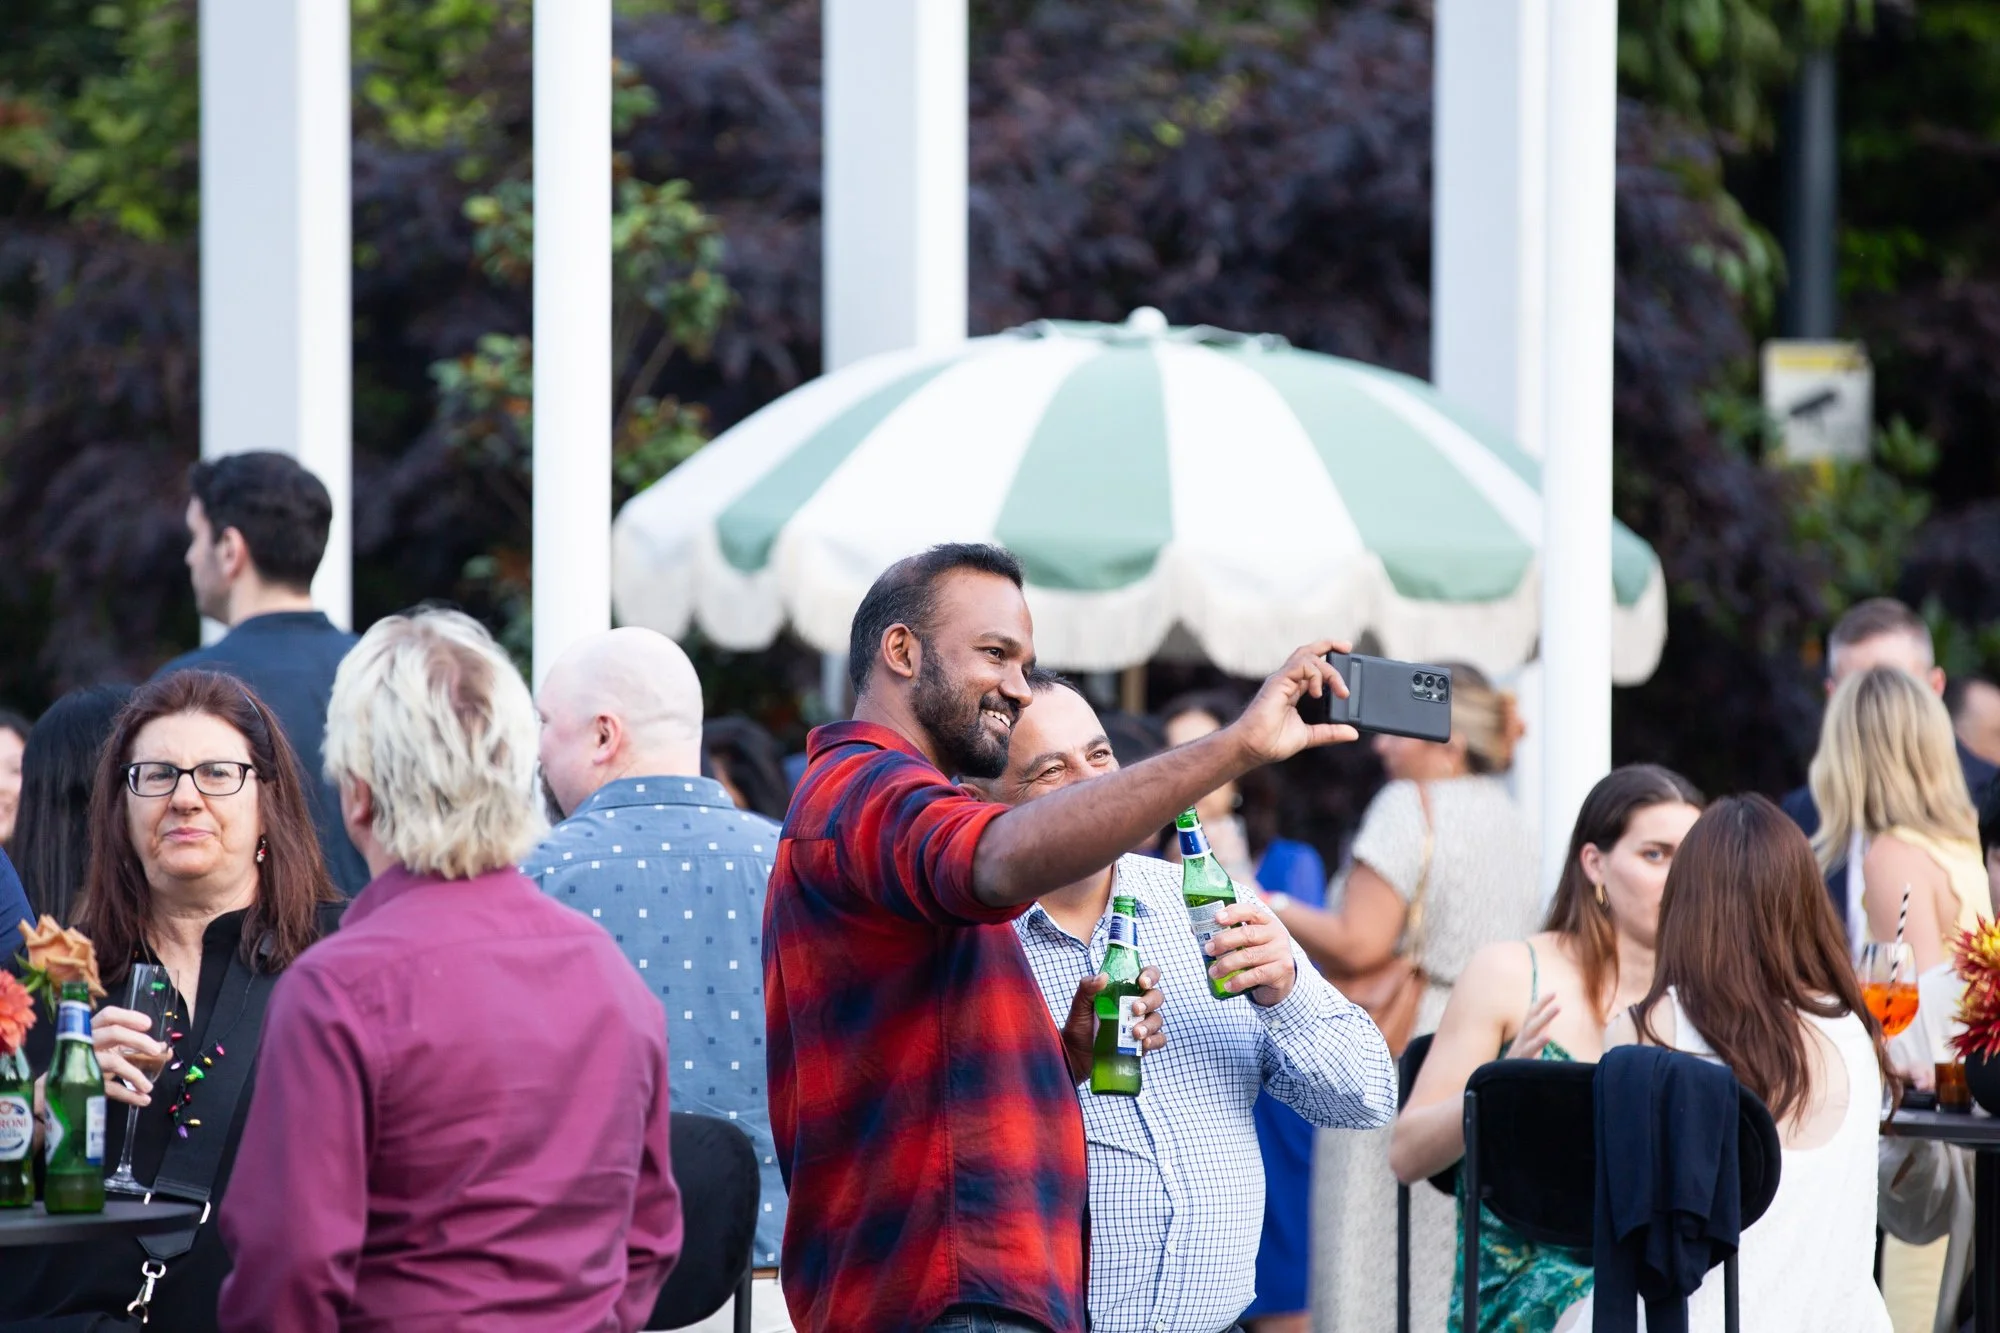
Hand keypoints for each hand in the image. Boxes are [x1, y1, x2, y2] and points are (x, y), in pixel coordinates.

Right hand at [92, 1006, 168, 1107]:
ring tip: (149, 1087)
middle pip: (113, 1033)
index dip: (128, 1016)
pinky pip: (109, 1088)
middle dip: (138, 1040)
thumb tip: (164, 1050)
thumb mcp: (113, 1052)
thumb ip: (136, 1049)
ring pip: (112, 1061)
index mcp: (94, 1031)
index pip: (108, 1015)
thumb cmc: (92, 1063)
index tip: (148, 1024)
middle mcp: (87, 1043)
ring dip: (135, 1074)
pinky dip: (129, 1095)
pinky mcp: (84, 1084)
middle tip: (156, 1051)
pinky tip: (143, 1100)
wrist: (59, 1090)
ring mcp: (85, 1063)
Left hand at [1061, 965, 1165, 1082]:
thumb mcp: (1079, 1005)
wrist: (1076, 1055)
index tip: (1142, 982)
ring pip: (1157, 1019)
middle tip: (1135, 1009)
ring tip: (1135, 1033)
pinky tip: (1144, 1044)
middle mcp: (1136, 1005)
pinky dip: (1154, 1041)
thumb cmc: (1079, 1025)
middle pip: (1156, 997)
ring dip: (1150, 1024)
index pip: (1146, 976)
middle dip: (1149, 1002)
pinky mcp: (1142, 1044)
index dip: (1150, 975)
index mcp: (1124, 990)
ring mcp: (1141, 1024)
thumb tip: (1104, 977)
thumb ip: (1087, 988)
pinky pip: (1158, 1040)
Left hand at [1205, 902, 1299, 1005]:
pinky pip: (1256, 975)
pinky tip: (1227, 985)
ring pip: (1249, 956)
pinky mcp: (1281, 970)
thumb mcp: (1247, 942)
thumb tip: (1195, 928)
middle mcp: (1277, 934)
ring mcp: (1281, 952)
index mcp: (1266, 921)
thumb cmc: (1257, 956)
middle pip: (1247, 934)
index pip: (1251, 911)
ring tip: (1213, 972)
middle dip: (1224, 941)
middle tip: (1208, 949)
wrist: (1282, 980)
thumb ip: (1227, 934)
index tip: (1216, 918)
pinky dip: (1239, 981)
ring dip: (1227, 964)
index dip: (1233, 912)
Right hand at [1229, 641, 1359, 764]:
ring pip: (1308, 657)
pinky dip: (1315, 675)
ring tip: (1340, 690)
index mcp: (1292, 689)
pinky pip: (1301, 666)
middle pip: (1308, 652)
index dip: (1327, 657)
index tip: (1346, 656)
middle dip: (1329, 645)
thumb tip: (1352, 733)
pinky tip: (1317, 693)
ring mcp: (1282, 679)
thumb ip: (1330, 732)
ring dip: (1329, 670)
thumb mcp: (1309, 736)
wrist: (1252, 748)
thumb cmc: (1271, 742)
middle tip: (1348, 647)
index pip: (1311, 665)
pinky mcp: (1278, 682)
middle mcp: (1286, 680)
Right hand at [1509, 992, 1560, 1061]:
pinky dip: (1538, 1043)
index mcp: (1525, 1035)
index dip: (1541, 1004)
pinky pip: (1529, 1052)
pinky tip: (1548, 1036)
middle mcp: (1522, 1040)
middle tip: (1557, 1000)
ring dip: (1544, 1020)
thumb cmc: (1518, 1063)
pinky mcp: (1520, 1062)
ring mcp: (1520, 1050)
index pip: (1532, 1016)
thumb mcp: (1528, 1046)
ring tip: (1557, 1010)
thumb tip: (1547, 1024)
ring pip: (1532, 1035)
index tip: (1553, 992)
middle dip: (1545, 1012)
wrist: (1499, 1080)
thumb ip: (1537, 1035)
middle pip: (1532, 1023)